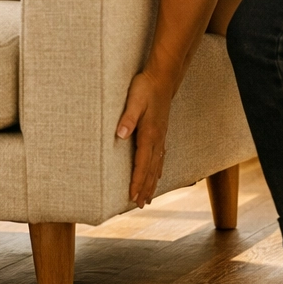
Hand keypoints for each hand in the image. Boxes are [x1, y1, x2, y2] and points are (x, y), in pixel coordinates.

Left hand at [116, 71, 173, 206]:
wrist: (163, 78)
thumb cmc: (146, 88)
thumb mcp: (134, 100)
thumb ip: (128, 118)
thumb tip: (119, 135)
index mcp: (149, 134)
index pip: (142, 163)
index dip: (137, 181)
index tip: (132, 197)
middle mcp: (157, 139)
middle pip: (151, 169)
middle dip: (145, 188)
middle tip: (140, 206)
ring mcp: (161, 136)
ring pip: (157, 165)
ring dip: (152, 182)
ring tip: (148, 198)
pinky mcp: (161, 132)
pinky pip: (160, 157)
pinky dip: (158, 170)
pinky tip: (157, 176)